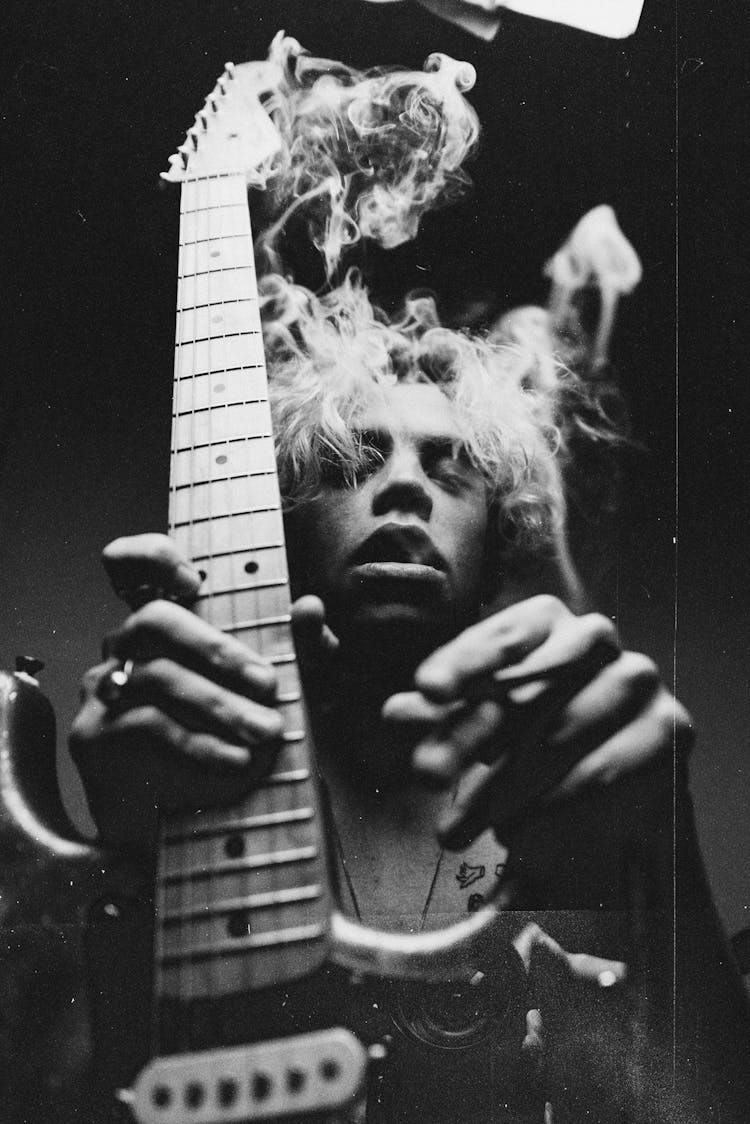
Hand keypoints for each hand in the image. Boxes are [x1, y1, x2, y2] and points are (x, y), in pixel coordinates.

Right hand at [70, 535, 333, 851]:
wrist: (196, 830)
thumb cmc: (238, 744)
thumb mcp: (287, 695)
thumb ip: (303, 651)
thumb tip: (310, 606)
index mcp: (164, 627)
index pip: (134, 567)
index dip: (150, 555)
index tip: (189, 575)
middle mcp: (126, 648)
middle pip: (155, 620)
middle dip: (217, 648)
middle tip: (268, 684)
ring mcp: (104, 689)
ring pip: (157, 676)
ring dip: (220, 704)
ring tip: (265, 731)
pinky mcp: (94, 736)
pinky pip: (147, 725)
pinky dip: (198, 742)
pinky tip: (235, 760)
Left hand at [383, 595, 692, 900]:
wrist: (616, 769)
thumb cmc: (534, 730)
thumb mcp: (480, 722)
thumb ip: (444, 715)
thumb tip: (395, 711)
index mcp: (546, 621)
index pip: (503, 633)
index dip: (463, 660)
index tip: (427, 690)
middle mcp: (595, 639)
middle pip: (525, 689)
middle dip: (468, 736)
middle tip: (423, 775)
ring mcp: (636, 680)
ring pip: (559, 735)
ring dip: (500, 788)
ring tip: (455, 828)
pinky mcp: (669, 728)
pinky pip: (603, 771)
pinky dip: (553, 806)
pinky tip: (516, 834)